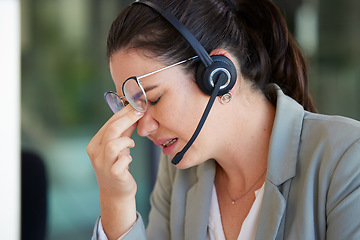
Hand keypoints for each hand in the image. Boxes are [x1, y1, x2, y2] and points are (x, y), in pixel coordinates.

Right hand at [87, 105, 143, 238]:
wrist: (116, 193)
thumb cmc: (118, 166)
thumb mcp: (119, 147)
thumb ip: (125, 132)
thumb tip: (135, 113)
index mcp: (95, 144)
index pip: (109, 123)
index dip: (124, 112)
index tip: (137, 104)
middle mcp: (95, 153)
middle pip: (112, 130)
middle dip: (128, 118)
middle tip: (141, 112)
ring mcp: (103, 165)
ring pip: (114, 144)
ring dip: (127, 141)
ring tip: (131, 144)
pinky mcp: (113, 175)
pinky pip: (122, 161)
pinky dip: (128, 158)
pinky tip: (128, 161)